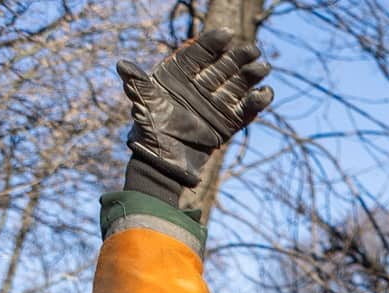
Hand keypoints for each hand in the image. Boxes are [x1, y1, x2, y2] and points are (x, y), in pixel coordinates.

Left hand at [117, 29, 271, 201]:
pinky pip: (245, 110)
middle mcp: (199, 87)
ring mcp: (215, 104)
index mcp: (179, 76)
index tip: (227, 35)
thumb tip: (122, 65)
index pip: (198, 54)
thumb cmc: (150, 129)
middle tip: (252, 50)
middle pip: (223, 66)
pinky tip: (266, 93)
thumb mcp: (142, 103)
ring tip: (263, 68)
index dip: (212, 43)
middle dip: (238, 57)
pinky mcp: (228, 123)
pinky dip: (257, 102)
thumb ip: (137, 83)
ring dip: (251, 75)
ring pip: (237, 85)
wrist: (163, 160)